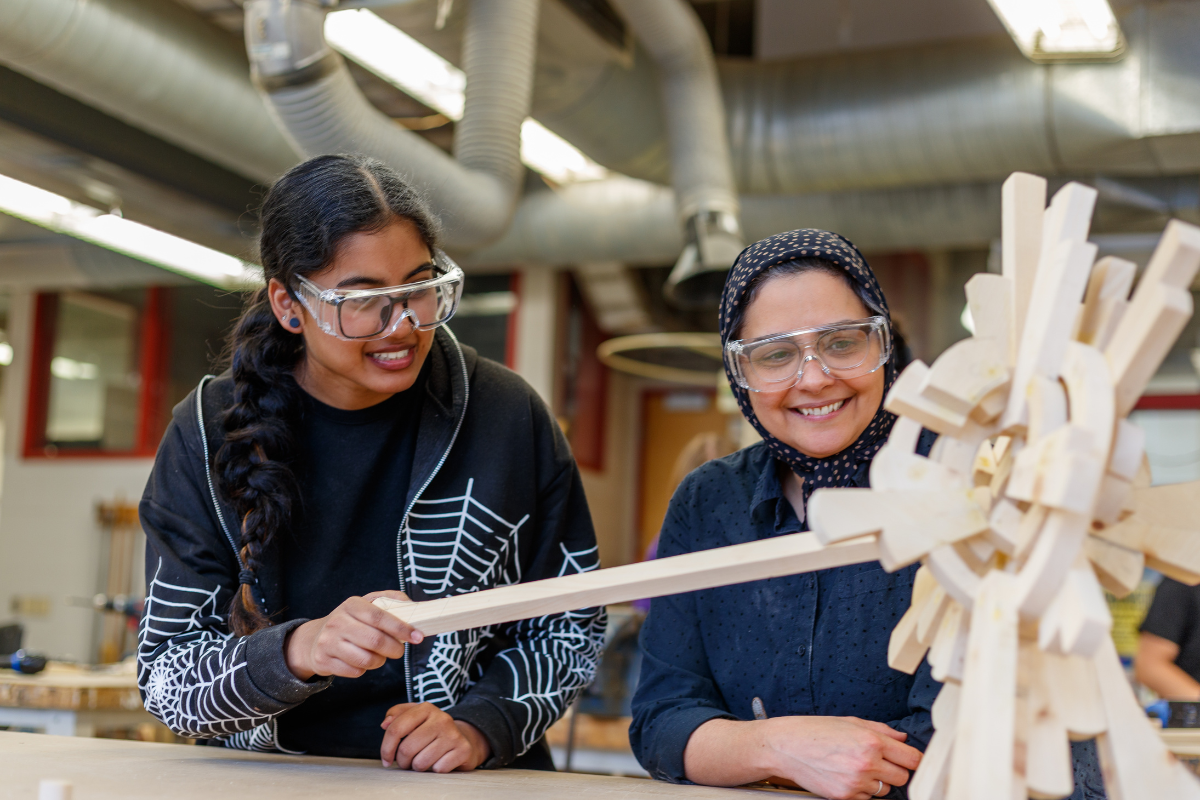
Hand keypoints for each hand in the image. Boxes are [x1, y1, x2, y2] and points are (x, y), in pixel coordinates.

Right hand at [284, 590, 423, 680]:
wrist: (314, 639)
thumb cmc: (351, 621)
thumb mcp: (368, 604)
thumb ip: (391, 601)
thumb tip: (414, 607)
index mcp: (352, 605)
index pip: (379, 616)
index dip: (401, 628)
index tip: (417, 636)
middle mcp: (337, 622)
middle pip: (375, 640)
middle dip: (395, 648)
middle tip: (399, 651)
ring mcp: (328, 642)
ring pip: (366, 659)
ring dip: (380, 661)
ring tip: (379, 655)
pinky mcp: (324, 661)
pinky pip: (355, 671)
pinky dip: (364, 669)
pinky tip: (362, 661)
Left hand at [380, 702, 489, 771]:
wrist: (464, 737)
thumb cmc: (431, 730)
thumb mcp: (415, 717)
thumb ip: (396, 715)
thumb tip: (385, 723)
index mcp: (426, 708)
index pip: (396, 729)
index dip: (386, 748)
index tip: (386, 759)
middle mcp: (441, 718)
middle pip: (406, 749)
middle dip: (402, 761)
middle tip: (407, 761)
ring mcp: (453, 734)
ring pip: (420, 763)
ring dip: (417, 767)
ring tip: (423, 760)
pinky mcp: (463, 749)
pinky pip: (437, 769)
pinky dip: (434, 770)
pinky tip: (438, 762)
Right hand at [758, 716, 920, 799]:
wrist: (785, 747)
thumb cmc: (813, 731)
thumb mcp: (850, 722)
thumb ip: (881, 730)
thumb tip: (901, 737)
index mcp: (871, 741)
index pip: (912, 758)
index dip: (912, 758)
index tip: (909, 759)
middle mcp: (866, 763)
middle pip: (903, 777)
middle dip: (896, 770)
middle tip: (881, 762)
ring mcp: (856, 783)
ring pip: (885, 790)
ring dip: (878, 781)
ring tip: (857, 767)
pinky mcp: (845, 797)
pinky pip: (866, 798)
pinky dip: (861, 790)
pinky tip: (846, 775)